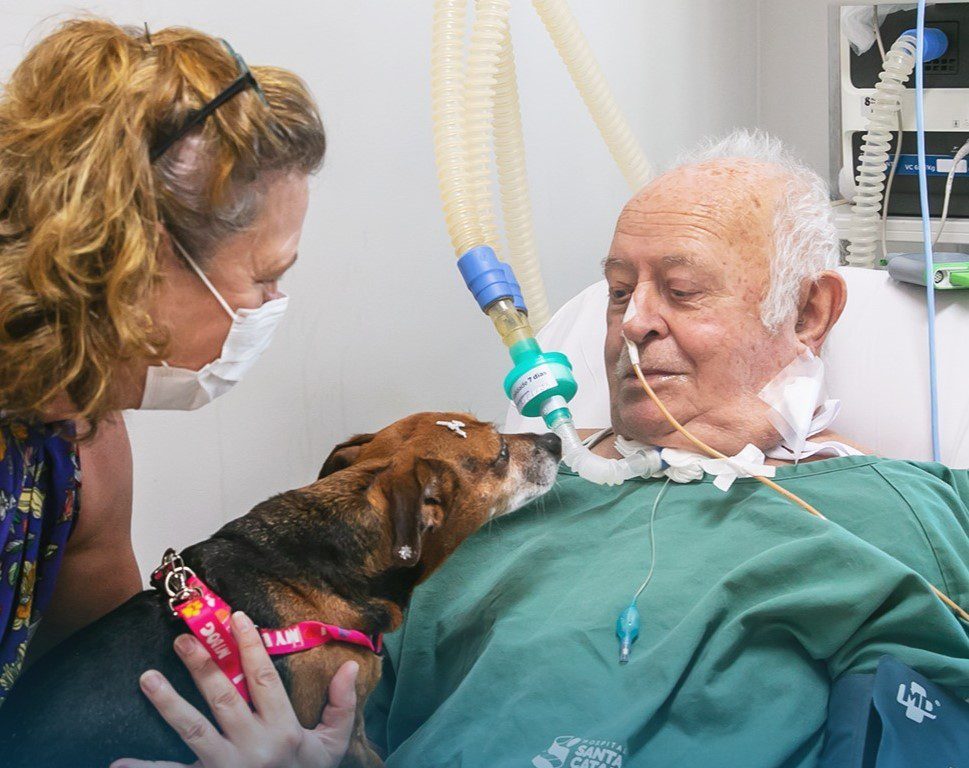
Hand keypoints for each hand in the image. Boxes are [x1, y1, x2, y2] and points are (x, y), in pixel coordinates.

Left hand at [110, 611, 358, 767]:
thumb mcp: (332, 745)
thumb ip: (341, 706)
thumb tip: (350, 665)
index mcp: (282, 732)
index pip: (264, 680)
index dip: (251, 647)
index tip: (236, 617)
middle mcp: (251, 747)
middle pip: (223, 698)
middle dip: (203, 666)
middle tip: (183, 638)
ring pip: (193, 730)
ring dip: (168, 703)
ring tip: (146, 677)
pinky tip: (119, 762)